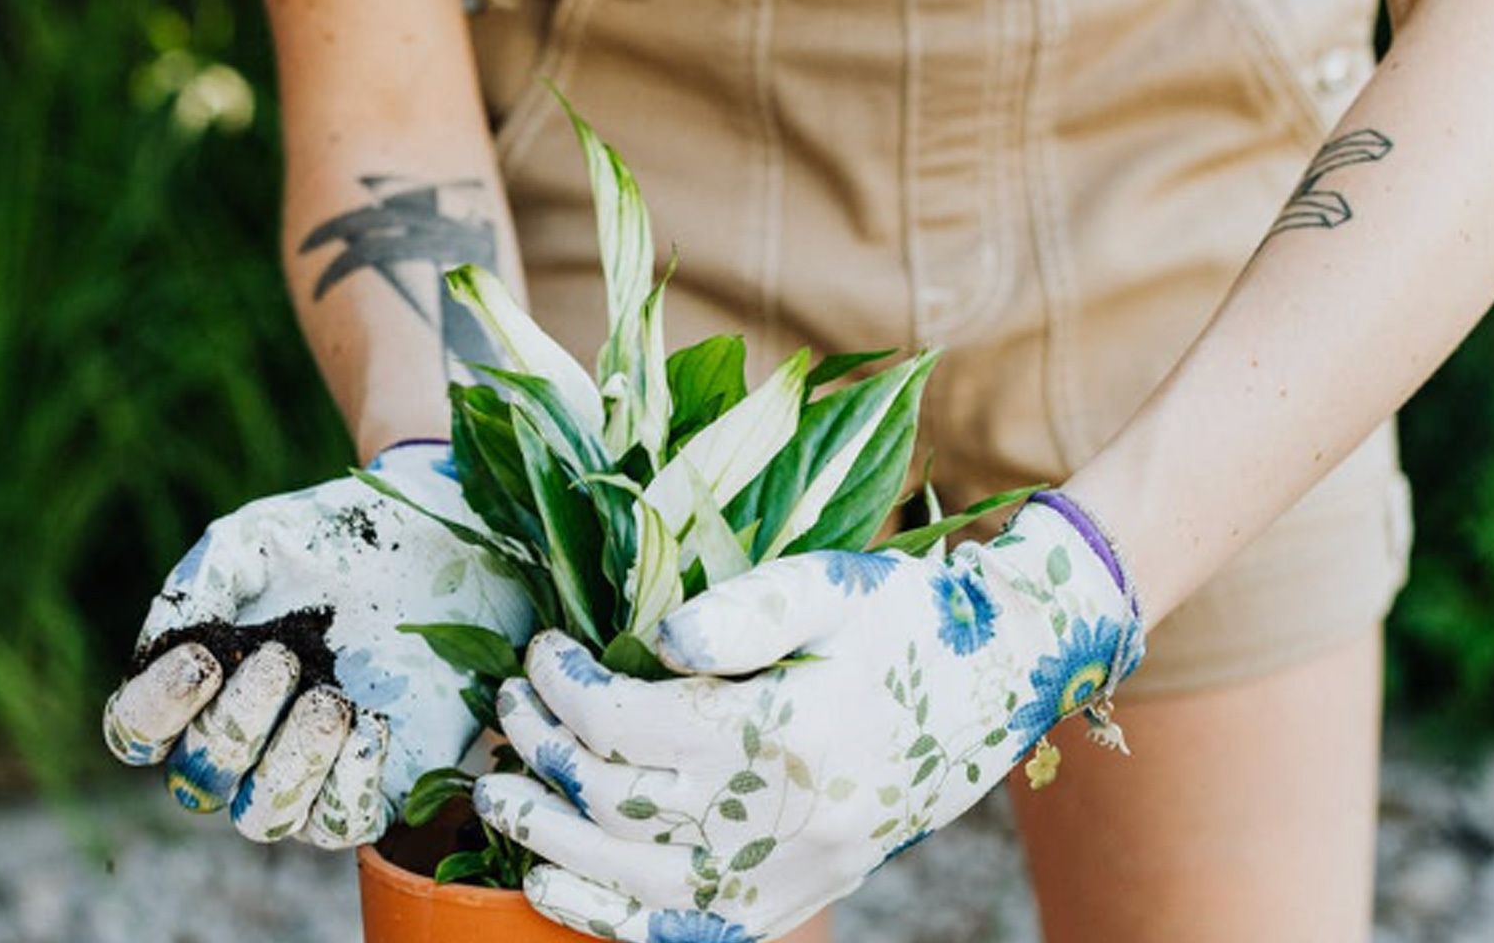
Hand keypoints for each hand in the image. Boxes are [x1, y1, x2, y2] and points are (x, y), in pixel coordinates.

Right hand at [103, 442, 532, 847]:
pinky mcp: (375, 783)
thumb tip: (167, 642)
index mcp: (197, 686)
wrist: (431, 538)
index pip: (136, 733)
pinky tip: (372, 725)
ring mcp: (306, 771)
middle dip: (236, 724)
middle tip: (282, 658)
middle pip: (200, 781)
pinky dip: (350, 784)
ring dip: (291, 764)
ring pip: (264, 819)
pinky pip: (343, 826)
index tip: (202, 658)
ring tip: (331, 700)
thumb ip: (201, 581)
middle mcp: (240, 743)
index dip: (155, 710)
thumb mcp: (257, 539)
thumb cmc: (331, 540)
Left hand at [473, 493, 1142, 940]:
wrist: (998, 681)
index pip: (627, 722)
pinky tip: (549, 887)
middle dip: (539, 750)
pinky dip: (607, 919)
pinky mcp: (797, 899)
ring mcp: (792, 873)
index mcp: (783, 730)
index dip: (563, 685)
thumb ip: (740, 610)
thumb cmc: (902, 619)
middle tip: (505, 704)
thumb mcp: (828, 585)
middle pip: (615, 800)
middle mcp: (784, 818)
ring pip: (633, 879)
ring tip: (495, 793)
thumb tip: (654, 642)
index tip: (542, 649)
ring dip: (547, 838)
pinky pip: (686, 932)